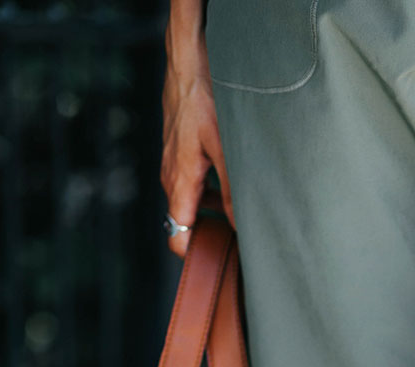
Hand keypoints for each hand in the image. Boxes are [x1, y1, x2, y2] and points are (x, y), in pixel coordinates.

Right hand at [161, 11, 234, 258]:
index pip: (177, 236)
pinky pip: (194, 181)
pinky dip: (211, 189)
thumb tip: (242, 226)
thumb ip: (234, 190)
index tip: (219, 261)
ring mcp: (175, 162)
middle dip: (211, 235)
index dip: (195, 255)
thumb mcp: (226, 146)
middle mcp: (172, 176)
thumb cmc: (203, 95)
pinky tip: (234, 182)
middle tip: (240, 241)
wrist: (188, 57)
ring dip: (214, 211)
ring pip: (193, 200)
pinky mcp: (181, 149)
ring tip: (242, 214)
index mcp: (180, 182)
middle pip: (186, 222)